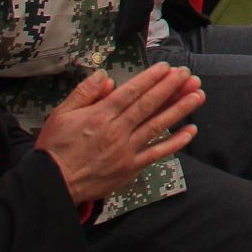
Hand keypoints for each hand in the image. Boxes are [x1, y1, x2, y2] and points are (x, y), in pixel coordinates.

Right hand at [35, 64, 203, 204]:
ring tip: (198, 95)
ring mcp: (126, 150)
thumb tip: (105, 76)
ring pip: (158, 126)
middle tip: (189, 75)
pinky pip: (157, 154)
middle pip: (149, 105)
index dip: (151, 78)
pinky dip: (175, 142)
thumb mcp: (61, 113)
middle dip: (171, 88)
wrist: (53, 184)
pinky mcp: (130, 168)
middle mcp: (117, 130)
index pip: (131, 92)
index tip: (167, 68)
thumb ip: (84, 93)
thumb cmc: (54, 147)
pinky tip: (191, 131)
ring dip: (180, 109)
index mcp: (100, 115)